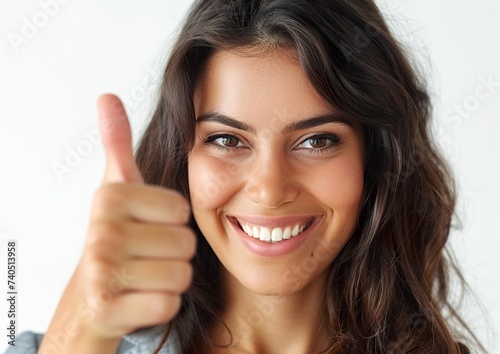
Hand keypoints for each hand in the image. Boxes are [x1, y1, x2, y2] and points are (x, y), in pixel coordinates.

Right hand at [39, 94, 194, 352]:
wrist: (94, 294)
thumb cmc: (118, 237)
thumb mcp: (119, 188)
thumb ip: (118, 144)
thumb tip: (107, 96)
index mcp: (109, 197)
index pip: (183, 210)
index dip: (173, 222)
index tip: (148, 226)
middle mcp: (100, 232)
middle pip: (185, 243)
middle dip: (175, 252)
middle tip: (147, 254)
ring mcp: (101, 273)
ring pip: (181, 274)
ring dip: (171, 278)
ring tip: (145, 274)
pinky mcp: (108, 310)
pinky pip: (169, 303)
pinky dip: (161, 304)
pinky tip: (139, 298)